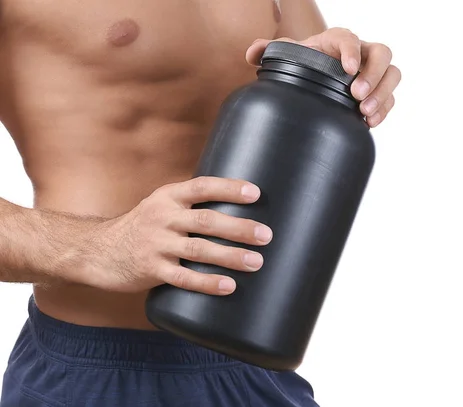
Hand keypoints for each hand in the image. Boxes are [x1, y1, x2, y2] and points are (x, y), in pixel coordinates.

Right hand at [82, 177, 271, 294]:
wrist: (96, 251)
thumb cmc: (141, 228)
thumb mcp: (160, 206)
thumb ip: (190, 204)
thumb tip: (234, 205)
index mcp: (168, 197)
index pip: (202, 186)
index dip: (229, 188)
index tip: (256, 193)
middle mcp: (163, 217)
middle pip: (207, 221)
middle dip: (239, 228)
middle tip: (266, 235)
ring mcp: (156, 244)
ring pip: (200, 250)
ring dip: (231, 256)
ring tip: (257, 262)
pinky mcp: (151, 270)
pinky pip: (184, 278)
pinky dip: (208, 283)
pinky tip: (229, 286)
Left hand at [247, 28, 400, 127]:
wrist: (316, 80)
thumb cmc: (306, 63)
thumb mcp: (288, 56)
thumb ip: (270, 51)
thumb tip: (252, 54)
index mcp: (338, 41)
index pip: (351, 39)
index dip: (352, 52)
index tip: (348, 69)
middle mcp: (361, 53)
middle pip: (382, 53)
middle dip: (374, 75)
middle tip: (357, 96)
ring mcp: (373, 72)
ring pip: (392, 74)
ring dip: (383, 93)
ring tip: (365, 112)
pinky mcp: (379, 91)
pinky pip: (390, 97)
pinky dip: (384, 109)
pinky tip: (370, 122)